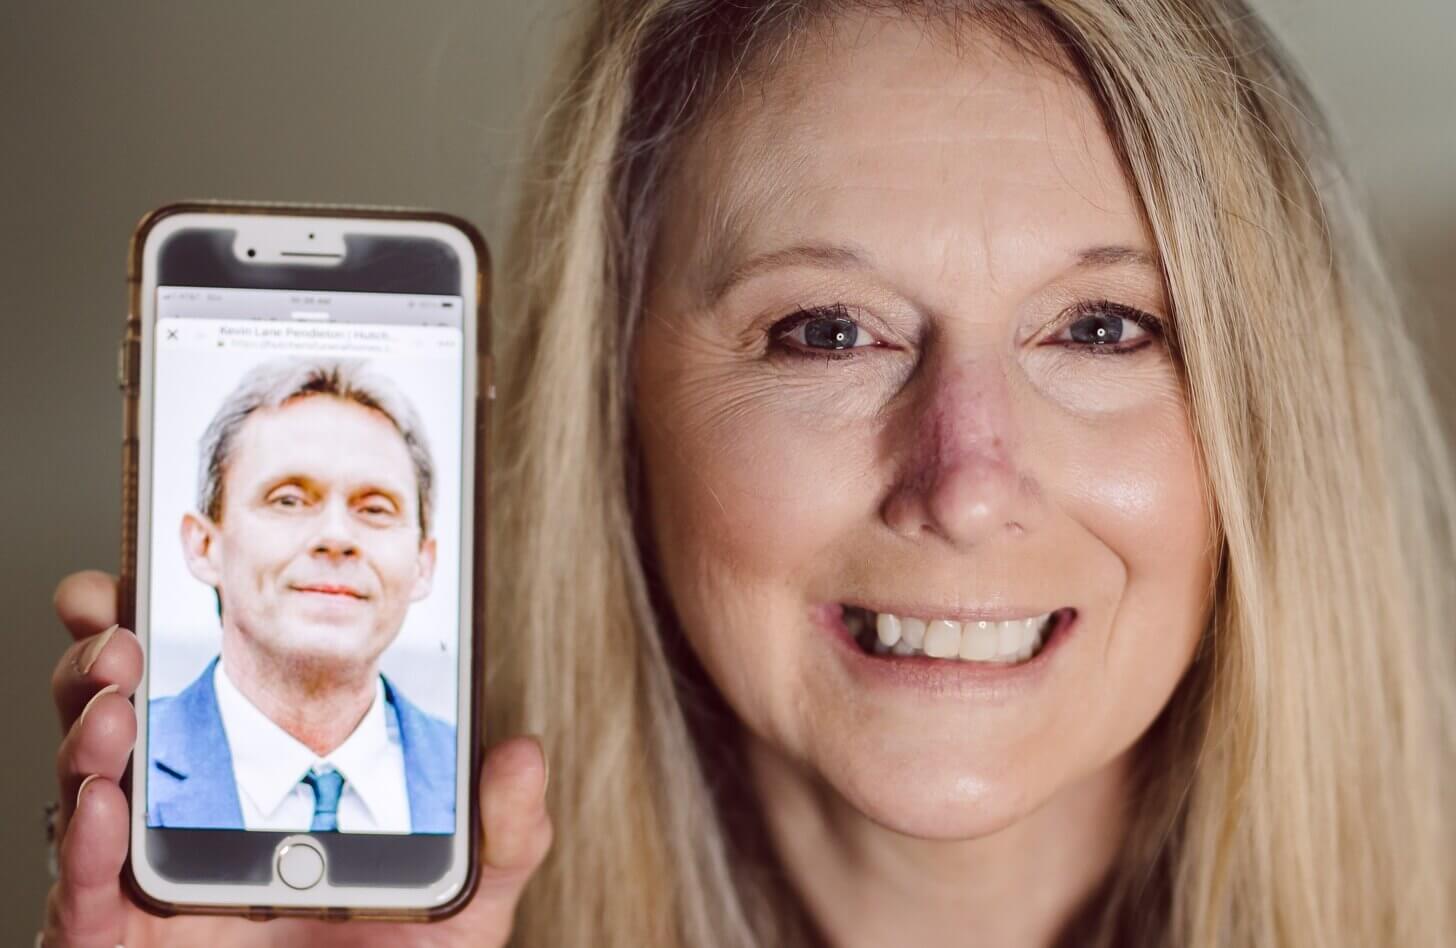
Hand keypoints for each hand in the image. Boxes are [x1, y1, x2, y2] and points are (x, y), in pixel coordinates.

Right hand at [42, 570, 551, 947]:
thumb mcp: (460, 902)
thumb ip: (497, 834)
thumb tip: (522, 757)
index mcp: (263, 788)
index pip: (207, 692)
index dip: (170, 631)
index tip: (163, 575)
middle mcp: (191, 826)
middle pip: (124, 720)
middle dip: (106, 658)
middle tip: (117, 625)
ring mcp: (149, 884)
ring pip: (88, 790)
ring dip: (91, 731)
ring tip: (116, 701)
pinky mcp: (115, 945)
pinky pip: (82, 897)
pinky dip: (84, 849)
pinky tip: (104, 804)